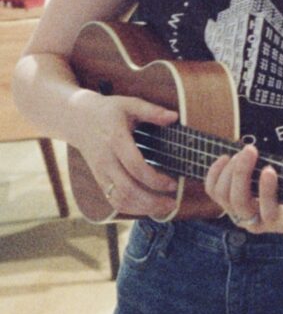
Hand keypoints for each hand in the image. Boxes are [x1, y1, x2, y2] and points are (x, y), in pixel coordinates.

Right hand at [71, 90, 178, 216]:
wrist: (76, 119)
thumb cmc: (108, 111)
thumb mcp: (129, 104)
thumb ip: (152, 111)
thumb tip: (174, 117)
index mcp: (115, 140)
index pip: (135, 166)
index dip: (155, 179)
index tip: (172, 184)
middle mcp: (106, 160)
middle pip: (127, 189)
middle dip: (152, 202)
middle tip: (173, 203)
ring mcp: (100, 173)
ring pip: (119, 199)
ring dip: (143, 209)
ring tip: (165, 208)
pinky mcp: (99, 180)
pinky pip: (114, 201)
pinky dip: (131, 209)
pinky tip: (149, 208)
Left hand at [205, 145, 282, 233]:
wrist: (282, 213)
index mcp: (278, 221)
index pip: (269, 211)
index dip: (267, 191)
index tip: (269, 169)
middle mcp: (254, 222)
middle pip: (240, 202)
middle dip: (242, 173)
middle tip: (251, 150)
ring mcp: (237, 215)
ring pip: (224, 196)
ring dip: (230, 171)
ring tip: (242, 153)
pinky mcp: (226, 206)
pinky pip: (213, 191)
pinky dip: (215, 173)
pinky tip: (225, 158)